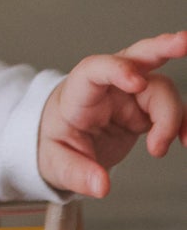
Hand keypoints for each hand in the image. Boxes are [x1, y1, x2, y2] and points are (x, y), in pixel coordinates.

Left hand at [38, 30, 186, 197]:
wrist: (62, 143)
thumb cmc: (55, 144)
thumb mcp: (55, 163)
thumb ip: (77, 174)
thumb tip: (101, 187)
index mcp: (78, 93)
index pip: (95, 69)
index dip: (117, 69)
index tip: (137, 82)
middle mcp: (107, 87)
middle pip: (137, 56)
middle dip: (162, 46)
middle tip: (184, 42)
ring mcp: (130, 94)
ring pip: (161, 89)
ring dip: (171, 116)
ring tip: (158, 148)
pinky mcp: (146, 108)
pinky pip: (173, 108)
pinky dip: (184, 122)